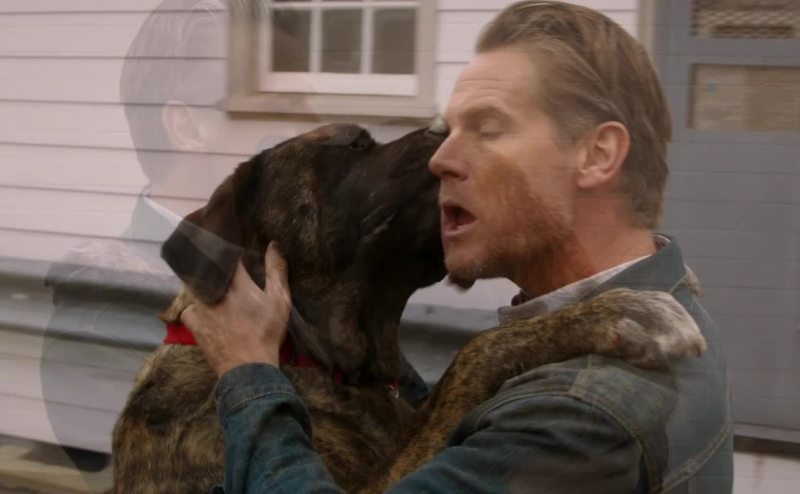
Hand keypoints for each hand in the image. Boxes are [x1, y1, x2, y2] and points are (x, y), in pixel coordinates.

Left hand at [181, 242, 290, 376]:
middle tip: (222, 264)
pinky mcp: (194, 325)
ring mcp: (200, 308)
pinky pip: (189, 310)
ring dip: (204, 284)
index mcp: (234, 280)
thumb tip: (273, 244)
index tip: (231, 241)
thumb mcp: (279, 300)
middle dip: (213, 264)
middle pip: (207, 269)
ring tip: (213, 286)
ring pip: (196, 287)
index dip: (228, 246)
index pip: (225, 253)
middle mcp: (212, 290)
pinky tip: (203, 311)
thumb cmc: (266, 331)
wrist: (248, 367)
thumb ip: (276, 270)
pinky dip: (195, 308)